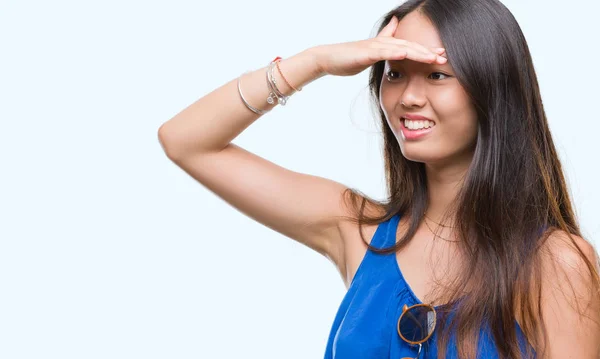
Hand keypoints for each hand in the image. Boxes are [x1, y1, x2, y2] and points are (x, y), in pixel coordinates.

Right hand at [312, 16, 446, 76]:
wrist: (329, 59)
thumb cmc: (349, 57)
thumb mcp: (371, 49)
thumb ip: (385, 37)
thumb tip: (395, 22)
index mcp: (386, 45)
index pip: (411, 48)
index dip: (426, 51)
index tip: (441, 56)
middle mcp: (384, 43)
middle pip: (411, 46)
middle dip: (428, 52)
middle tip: (445, 57)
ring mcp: (375, 46)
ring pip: (401, 48)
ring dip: (418, 52)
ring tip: (433, 57)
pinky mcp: (367, 52)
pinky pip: (384, 51)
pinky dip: (396, 52)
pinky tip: (406, 53)